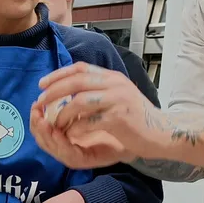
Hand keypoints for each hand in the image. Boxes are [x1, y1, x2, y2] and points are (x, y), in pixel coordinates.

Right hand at [29, 102, 130, 168]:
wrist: (139, 138)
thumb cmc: (115, 120)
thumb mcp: (93, 107)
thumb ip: (76, 99)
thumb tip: (59, 83)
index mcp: (65, 134)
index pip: (42, 128)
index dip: (35, 117)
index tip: (34, 103)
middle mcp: (66, 146)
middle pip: (42, 139)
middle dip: (36, 125)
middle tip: (35, 111)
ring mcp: (74, 155)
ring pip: (51, 147)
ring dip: (44, 135)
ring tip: (42, 122)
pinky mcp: (85, 161)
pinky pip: (67, 155)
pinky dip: (60, 145)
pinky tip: (58, 133)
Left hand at [37, 62, 152, 130]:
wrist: (163, 133)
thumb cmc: (138, 118)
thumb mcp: (119, 95)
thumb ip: (100, 88)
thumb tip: (72, 86)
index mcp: (112, 77)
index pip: (80, 68)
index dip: (58, 75)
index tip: (42, 84)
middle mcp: (115, 84)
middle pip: (76, 82)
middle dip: (54, 92)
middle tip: (40, 102)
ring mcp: (118, 100)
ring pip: (79, 101)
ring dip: (62, 113)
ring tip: (54, 123)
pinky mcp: (119, 118)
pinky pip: (89, 121)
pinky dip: (75, 127)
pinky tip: (70, 134)